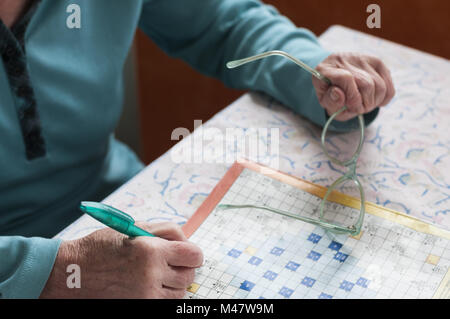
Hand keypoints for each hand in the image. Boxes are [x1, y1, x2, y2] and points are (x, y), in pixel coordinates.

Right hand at [40, 222, 202, 297]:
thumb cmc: (101, 247)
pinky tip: (151, 286)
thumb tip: (187, 240)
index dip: (193, 253)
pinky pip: (166, 303)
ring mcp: (146, 295)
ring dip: (174, 283)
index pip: (194, 255)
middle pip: (189, 275)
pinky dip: (164, 295)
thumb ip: (165, 231)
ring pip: (180, 292)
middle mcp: (151, 275)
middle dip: (184, 267)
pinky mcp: (141, 307)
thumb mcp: (133, 228)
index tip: (188, 253)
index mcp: (151, 250)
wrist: (72, 273)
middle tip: (171, 263)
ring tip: (157, 274)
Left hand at [312, 52, 394, 120]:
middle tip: (359, 109)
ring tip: (365, 106)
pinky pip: (388, 84)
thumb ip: (330, 102)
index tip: (352, 107)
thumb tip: (340, 94)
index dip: (353, 97)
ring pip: (380, 84)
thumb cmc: (329, 92)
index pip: (346, 78)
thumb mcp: (324, 101)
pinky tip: (375, 101)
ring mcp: (362, 58)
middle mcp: (344, 59)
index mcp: (326, 68)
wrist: (332, 75)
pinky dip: (385, 97)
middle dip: (365, 104)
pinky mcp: (376, 62)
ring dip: (375, 102)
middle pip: (367, 83)